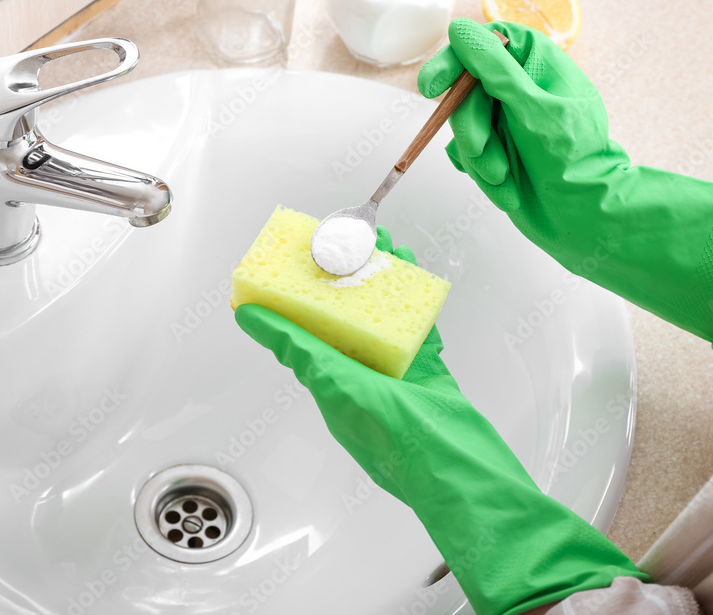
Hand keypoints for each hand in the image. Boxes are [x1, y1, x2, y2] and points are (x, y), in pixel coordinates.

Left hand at [234, 227, 646, 614]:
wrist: (460, 470)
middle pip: (344, 319)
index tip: (283, 265)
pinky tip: (414, 280)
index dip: (291, 300)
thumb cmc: (398, 441)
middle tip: (344, 243)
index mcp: (332, 387)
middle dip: (342, 280)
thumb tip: (251, 320)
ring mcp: (395, 377)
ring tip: (380, 249)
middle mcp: (360, 380)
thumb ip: (299, 350)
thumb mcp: (338, 387)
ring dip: (380, 285)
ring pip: (382, 319)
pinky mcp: (427, 376)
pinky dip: (414, 304)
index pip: (303, 335)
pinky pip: (416, 330)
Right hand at [418, 18, 712, 348]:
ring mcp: (506, 122)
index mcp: (537, 64)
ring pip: (462, 127)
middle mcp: (519, 89)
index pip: (484, 45)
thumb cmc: (572, 161)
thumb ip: (494, 69)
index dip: (454, 61)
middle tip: (483, 150)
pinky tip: (505, 187)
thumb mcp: (532, 108)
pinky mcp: (496, 151)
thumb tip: (461, 30)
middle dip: (472, 127)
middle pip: (466, 91)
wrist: (583, 218)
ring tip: (503, 177)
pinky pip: (465, 155)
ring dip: (479, 157)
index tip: (431, 86)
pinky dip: (480, 173)